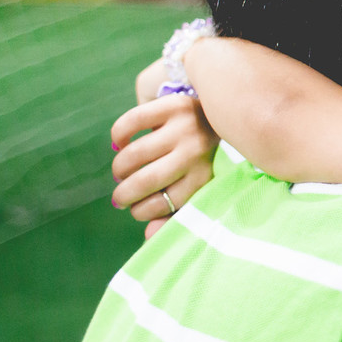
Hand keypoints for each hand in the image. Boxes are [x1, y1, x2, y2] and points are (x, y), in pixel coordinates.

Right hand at [111, 94, 217, 235]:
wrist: (223, 113)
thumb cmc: (204, 159)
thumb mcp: (196, 186)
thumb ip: (175, 211)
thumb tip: (148, 236)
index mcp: (204, 176)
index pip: (162, 204)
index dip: (142, 211)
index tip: (137, 209)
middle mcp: (195, 152)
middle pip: (144, 181)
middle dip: (123, 195)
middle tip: (120, 197)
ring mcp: (183, 127)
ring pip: (132, 155)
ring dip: (119, 169)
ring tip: (121, 173)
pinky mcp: (171, 105)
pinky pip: (130, 122)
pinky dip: (118, 136)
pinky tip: (120, 144)